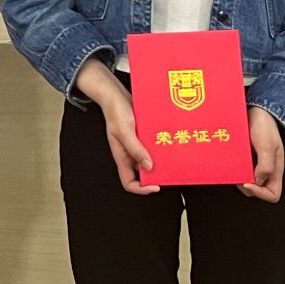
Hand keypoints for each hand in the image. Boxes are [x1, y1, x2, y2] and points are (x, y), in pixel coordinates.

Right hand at [78, 67, 157, 194]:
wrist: (116, 94)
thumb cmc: (115, 111)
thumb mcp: (124, 131)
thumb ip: (135, 149)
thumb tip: (148, 166)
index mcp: (121, 157)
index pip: (129, 182)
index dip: (142, 188)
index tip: (155, 185)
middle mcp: (129, 154)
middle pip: (141, 174)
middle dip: (154, 175)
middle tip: (166, 171)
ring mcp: (136, 146)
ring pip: (148, 160)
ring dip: (158, 161)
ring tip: (169, 158)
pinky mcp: (142, 137)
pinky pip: (151, 147)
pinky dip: (159, 148)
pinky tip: (166, 143)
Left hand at [240, 107, 284, 201]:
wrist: (258, 109)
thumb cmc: (266, 125)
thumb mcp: (268, 146)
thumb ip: (265, 166)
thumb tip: (257, 182)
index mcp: (276, 170)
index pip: (273, 195)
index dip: (260, 194)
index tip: (248, 183)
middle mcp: (267, 169)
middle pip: (257, 189)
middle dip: (246, 184)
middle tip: (238, 174)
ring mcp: (256, 163)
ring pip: (247, 179)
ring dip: (239, 175)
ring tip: (234, 165)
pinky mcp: (247, 157)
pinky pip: (241, 168)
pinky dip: (235, 167)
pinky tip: (231, 160)